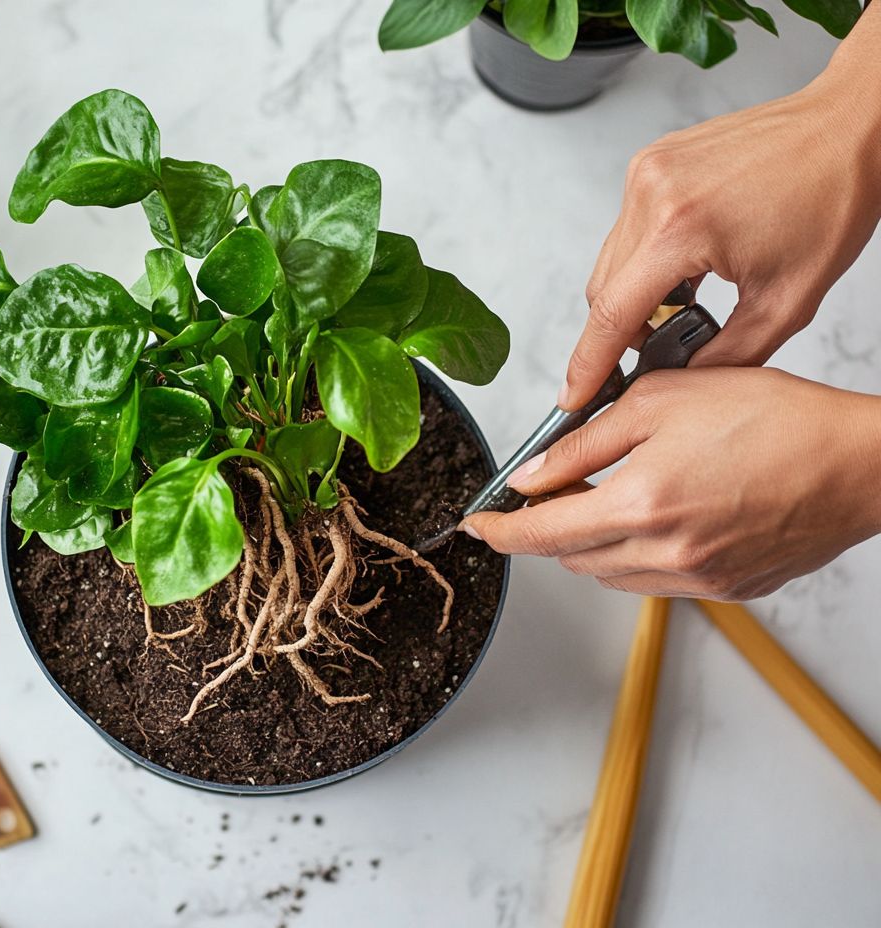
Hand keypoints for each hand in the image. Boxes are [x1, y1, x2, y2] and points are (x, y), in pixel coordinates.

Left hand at [462, 368, 880, 598]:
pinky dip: (638, 555)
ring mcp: (699, 579)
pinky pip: (657, 582)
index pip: (540, 534)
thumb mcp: (659, 402)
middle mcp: (667, 554)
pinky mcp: (728, 589)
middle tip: (554, 490)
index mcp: (642, 505)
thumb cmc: (774, 418)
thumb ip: (582, 444)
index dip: (499, 532)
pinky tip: (660, 515)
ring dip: (592, 543)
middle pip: (571, 558)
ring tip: (614, 493)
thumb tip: (529, 476)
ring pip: (611, 574)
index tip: (478, 526)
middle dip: (548, 528)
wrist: (859, 462)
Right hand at [561, 21, 880, 411]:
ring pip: (609, 263)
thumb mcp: (788, 301)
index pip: (612, 315)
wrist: (848, 124)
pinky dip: (645, 259)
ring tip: (689, 298)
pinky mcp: (649, 164)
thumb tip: (678, 382)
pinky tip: (688, 262)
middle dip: (623, 332)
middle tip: (665, 344)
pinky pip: (625, 231)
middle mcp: (650, 193)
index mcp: (680, 227)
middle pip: (601, 293)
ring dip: (634, 294)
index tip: (574, 397)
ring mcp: (645, 173)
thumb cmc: (833, 196)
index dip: (589, 366)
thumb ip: (727, 356)